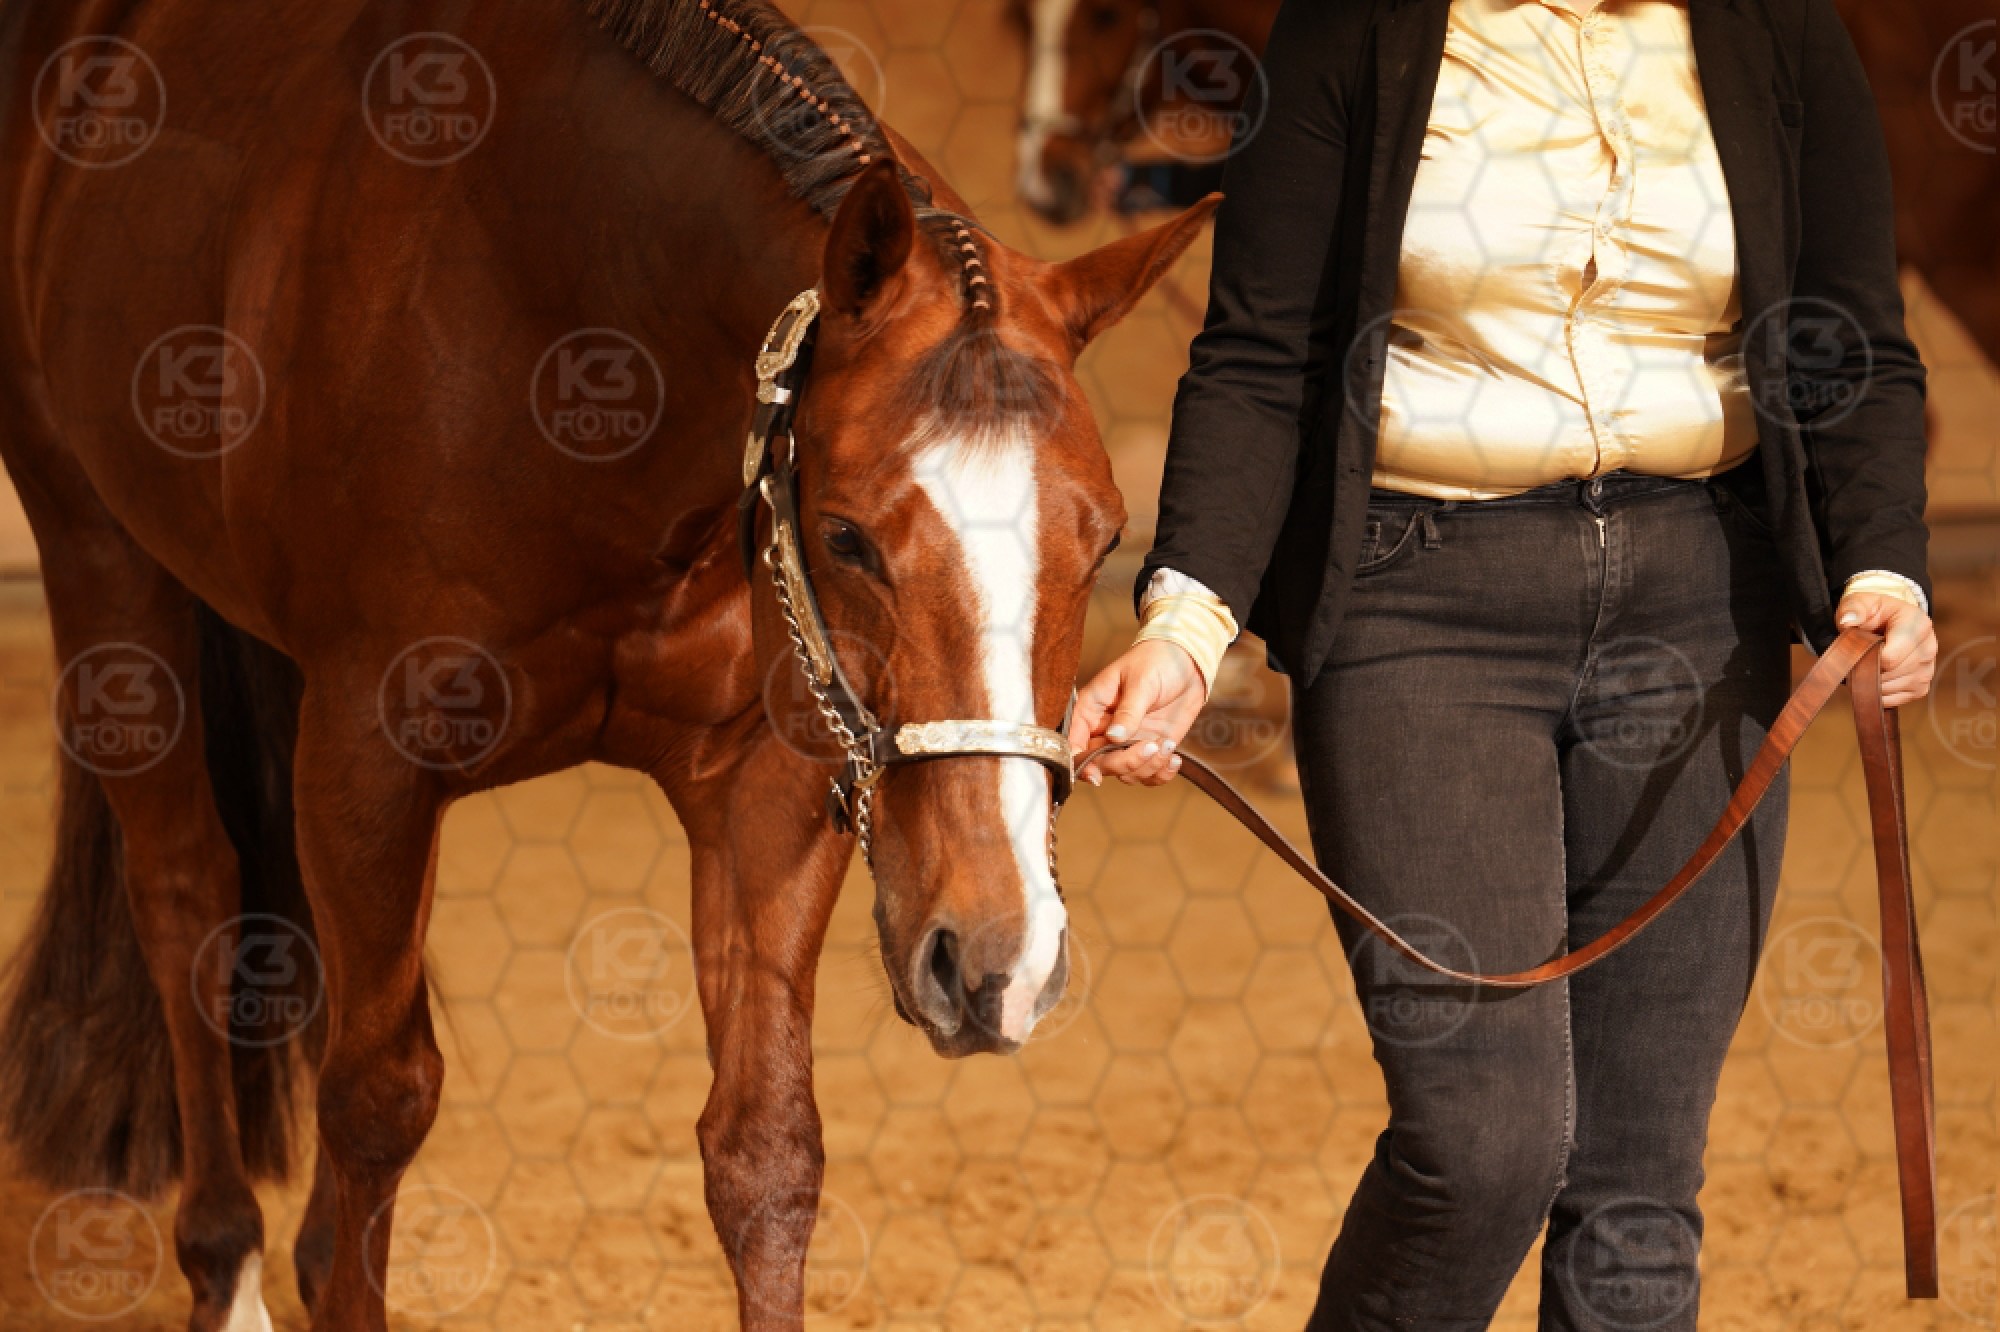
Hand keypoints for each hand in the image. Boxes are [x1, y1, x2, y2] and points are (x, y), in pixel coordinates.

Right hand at [1067, 640, 1208, 786]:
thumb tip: (1114, 737)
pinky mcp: (1150, 748)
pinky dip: (1162, 774)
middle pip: (1101, 763)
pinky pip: (1149, 775)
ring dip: (1147, 767)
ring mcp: (1128, 742)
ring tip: (1166, 745)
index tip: (1095, 774)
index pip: (1075, 741)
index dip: (1081, 761)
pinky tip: (1174, 758)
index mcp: (1092, 708)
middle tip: (1150, 746)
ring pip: (1126, 773)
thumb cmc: (1156, 661)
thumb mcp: (1141, 682)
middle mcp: (1106, 730)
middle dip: (1125, 762)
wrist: (1188, 661)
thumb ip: (1128, 711)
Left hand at [1836, 591, 1936, 707]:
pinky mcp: (1922, 687)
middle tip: (1860, 657)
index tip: (1861, 647)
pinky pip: (1895, 700)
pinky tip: (1875, 677)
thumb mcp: (1861, 602)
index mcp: (1918, 624)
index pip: (1890, 657)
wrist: (1888, 622)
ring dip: (1872, 682)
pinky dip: (1878, 694)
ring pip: (1891, 688)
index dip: (1868, 658)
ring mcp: (1928, 669)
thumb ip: (1853, 608)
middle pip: (1890, 675)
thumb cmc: (1873, 613)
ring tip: (1868, 664)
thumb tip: (1847, 622)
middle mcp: (1929, 647)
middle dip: (1868, 670)